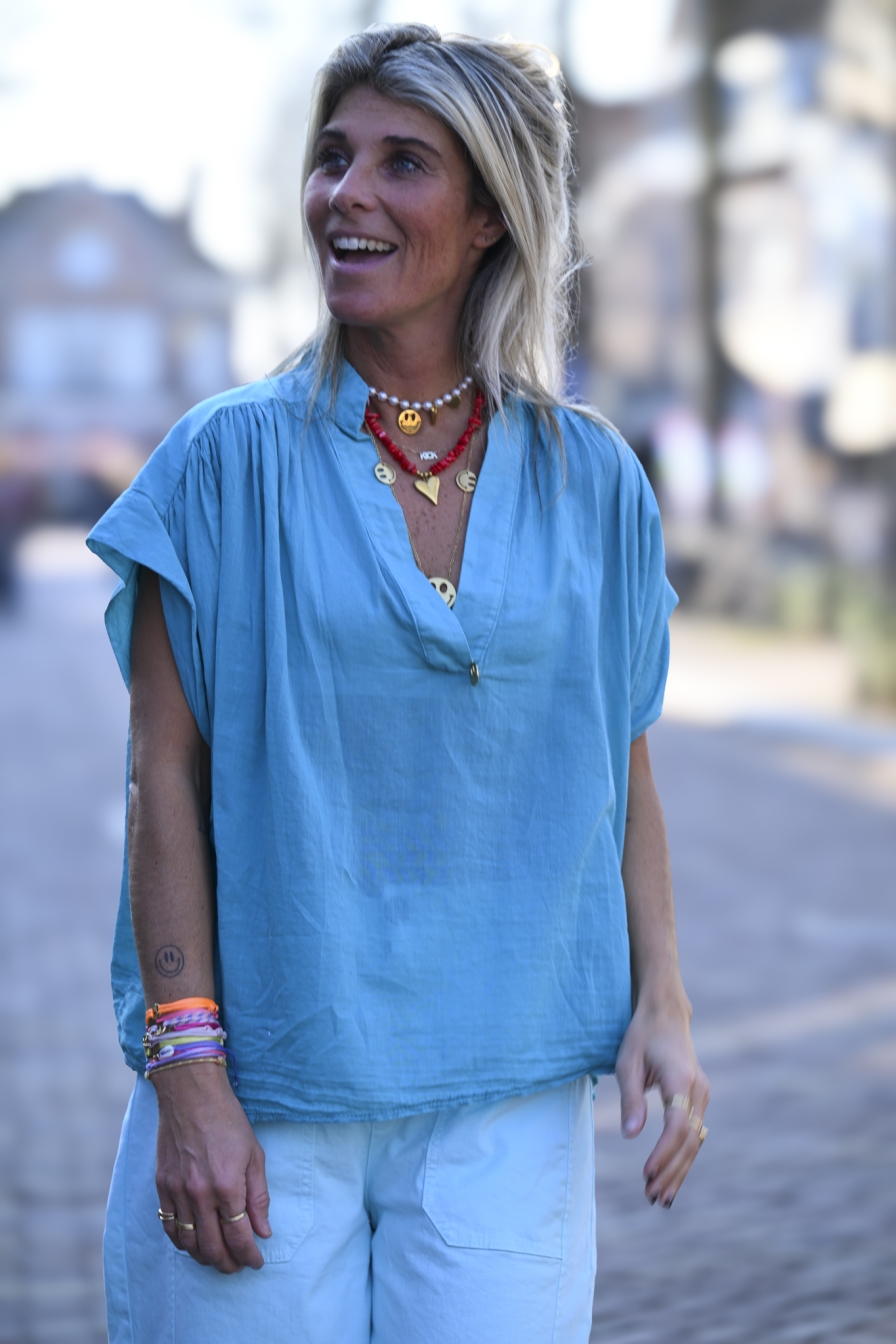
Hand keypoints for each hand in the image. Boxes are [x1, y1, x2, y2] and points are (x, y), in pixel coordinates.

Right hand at [153, 1062, 270, 1272]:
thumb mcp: (254, 1154)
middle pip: (212, 1247)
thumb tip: (263, 1231)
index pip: (239, 1237)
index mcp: (227, 1186)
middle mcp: (199, 1194)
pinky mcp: (162, 1186)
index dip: (249, 1256)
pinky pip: (169, 1226)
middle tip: (238, 1267)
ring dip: (204, 1257)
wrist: (191, 1094)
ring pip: (188, 1243)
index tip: (257, 1262)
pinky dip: (181, 1241)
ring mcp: (177, 1192)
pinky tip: (192, 1243)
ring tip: (218, 1258)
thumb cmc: (228, 1120)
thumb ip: (258, 1197)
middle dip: (228, 1264)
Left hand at [615, 991, 709, 1208]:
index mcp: (681, 1079)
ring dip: (679, 1171)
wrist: (666, 1015)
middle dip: (671, 1171)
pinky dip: (682, 1158)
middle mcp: (699, 1090)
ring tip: (661, 1199)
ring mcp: (703, 1096)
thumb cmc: (642, 1036)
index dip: (663, 1153)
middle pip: (689, 1141)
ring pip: (694, 1142)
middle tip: (652, 1197)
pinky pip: (693, 1135)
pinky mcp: (699, 1101)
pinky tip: (670, 1179)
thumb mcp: (628, 1062)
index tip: (647, 1173)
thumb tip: (630, 1135)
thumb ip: (631, 1098)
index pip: (677, 1126)